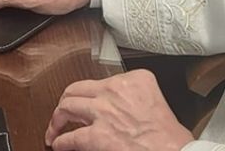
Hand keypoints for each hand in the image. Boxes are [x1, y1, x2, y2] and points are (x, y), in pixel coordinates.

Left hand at [45, 70, 193, 150]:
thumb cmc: (170, 136)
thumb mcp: (156, 101)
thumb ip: (134, 97)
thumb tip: (118, 110)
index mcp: (134, 79)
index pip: (103, 80)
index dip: (93, 94)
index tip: (91, 100)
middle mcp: (115, 90)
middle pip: (78, 88)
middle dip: (66, 99)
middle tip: (63, 109)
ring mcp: (104, 112)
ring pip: (67, 106)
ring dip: (57, 118)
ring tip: (54, 127)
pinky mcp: (97, 136)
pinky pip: (70, 137)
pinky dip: (60, 141)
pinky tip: (58, 144)